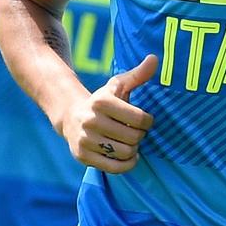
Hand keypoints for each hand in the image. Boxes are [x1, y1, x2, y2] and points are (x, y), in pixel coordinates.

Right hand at [64, 53, 157, 172]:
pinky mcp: (83, 156)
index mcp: (101, 102)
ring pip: (125, 153)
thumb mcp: (117, 86)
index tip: (145, 121)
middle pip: (133, 137)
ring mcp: (85, 140)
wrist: (71, 117)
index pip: (139, 118)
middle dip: (140, 136)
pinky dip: (126, 164)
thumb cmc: (102, 101)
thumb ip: (137, 74)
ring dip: (133, 150)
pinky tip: (127, 156)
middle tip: (136, 133)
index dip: (148, 122)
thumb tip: (154, 58)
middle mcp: (91, 120)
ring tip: (129, 143)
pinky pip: (114, 168)